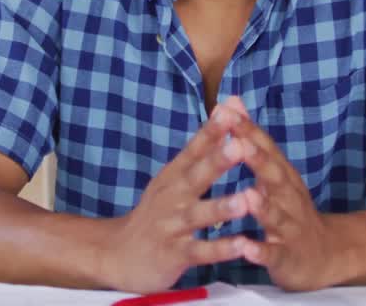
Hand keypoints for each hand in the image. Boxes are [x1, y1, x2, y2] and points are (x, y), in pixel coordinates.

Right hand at [101, 100, 255, 292]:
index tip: (231, 111)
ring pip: (199, 215)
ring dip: (223, 207)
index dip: (212, 131)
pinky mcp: (174, 255)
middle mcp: (172, 196)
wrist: (118, 254)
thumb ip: (201, 149)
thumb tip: (225, 111)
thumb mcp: (173, 178)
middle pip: (196, 176)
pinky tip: (242, 245)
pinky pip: (200, 251)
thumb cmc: (157, 211)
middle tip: (241, 145)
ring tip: (246, 199)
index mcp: (174, 175)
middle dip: (218, 161)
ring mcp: (172, 226)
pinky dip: (221, 249)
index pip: (194, 149)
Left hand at [230, 110, 344, 290]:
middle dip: (258, 159)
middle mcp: (288, 197)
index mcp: (281, 175)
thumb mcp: (274, 172)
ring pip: (276, 215)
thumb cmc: (289, 208)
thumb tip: (232, 101)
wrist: (325, 255)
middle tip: (239, 143)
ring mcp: (289, 227)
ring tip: (248, 195)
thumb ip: (252, 139)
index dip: (247, 129)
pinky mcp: (286, 257)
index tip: (227, 110)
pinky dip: (261, 251)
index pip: (264, 147)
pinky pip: (273, 254)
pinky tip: (247, 249)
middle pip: (274, 175)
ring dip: (263, 206)